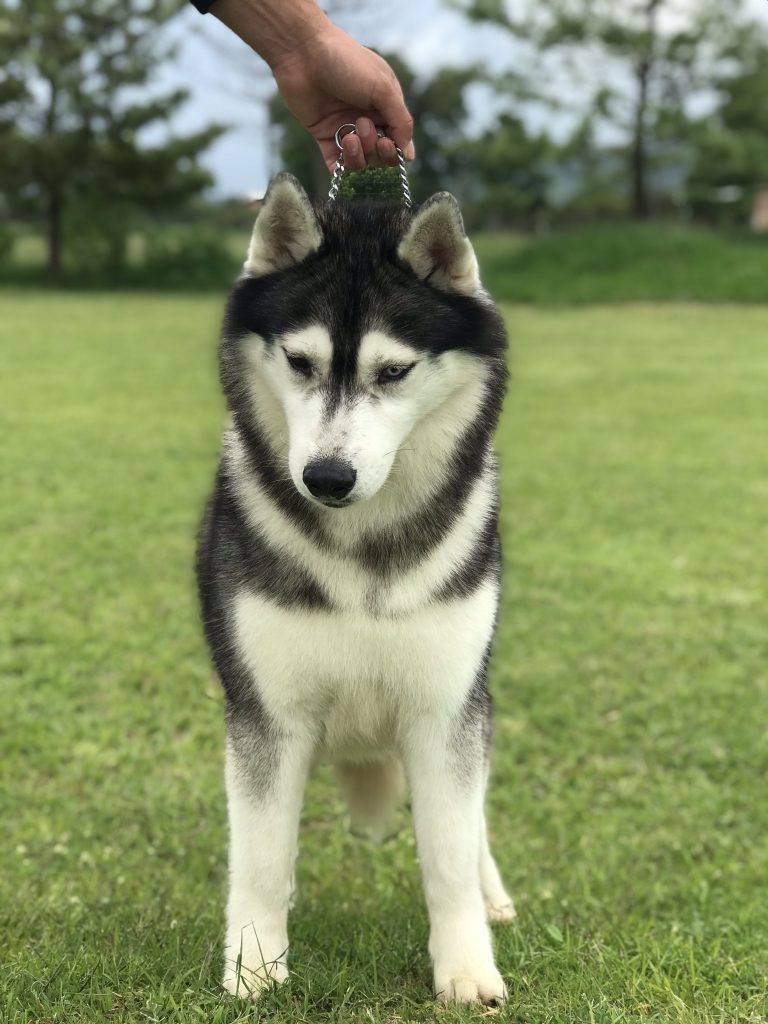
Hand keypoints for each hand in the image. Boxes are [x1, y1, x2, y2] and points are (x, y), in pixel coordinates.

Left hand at [271, 23, 414, 171]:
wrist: (304, 53)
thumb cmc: (347, 62)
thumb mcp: (382, 88)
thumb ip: (400, 121)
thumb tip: (409, 155)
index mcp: (385, 106)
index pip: (398, 141)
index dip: (394, 148)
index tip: (385, 139)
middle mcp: (367, 119)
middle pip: (380, 155)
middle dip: (375, 149)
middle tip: (362, 125)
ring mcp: (346, 129)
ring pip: (361, 162)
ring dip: (359, 154)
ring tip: (350, 135)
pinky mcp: (325, 137)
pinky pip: (338, 165)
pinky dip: (343, 165)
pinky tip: (342, 148)